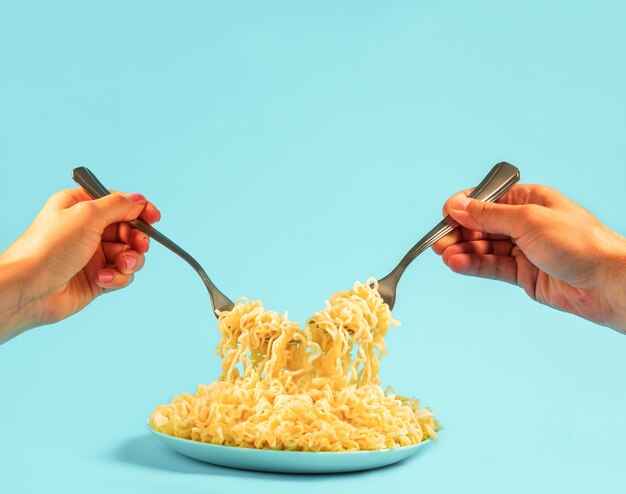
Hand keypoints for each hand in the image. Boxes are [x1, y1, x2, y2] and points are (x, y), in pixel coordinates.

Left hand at [0, 189, 159, 341]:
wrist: (29, 289)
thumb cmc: (48, 248)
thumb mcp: (87, 216)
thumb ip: (118, 205)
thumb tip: (139, 200)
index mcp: (80, 207)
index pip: (119, 203)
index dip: (139, 210)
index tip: (154, 218)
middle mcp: (87, 229)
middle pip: (129, 230)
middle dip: (136, 239)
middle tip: (138, 246)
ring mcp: (93, 254)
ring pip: (130, 254)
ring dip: (130, 260)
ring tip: (120, 265)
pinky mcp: (97, 277)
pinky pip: (122, 274)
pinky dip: (118, 277)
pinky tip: (103, 279)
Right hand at [432, 184, 625, 332]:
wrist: (607, 283)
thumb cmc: (579, 243)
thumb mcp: (528, 220)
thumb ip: (488, 215)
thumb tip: (457, 205)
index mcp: (528, 200)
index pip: (485, 200)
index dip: (463, 207)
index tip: (445, 216)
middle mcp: (523, 223)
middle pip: (480, 225)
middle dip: (458, 232)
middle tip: (438, 242)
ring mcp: (522, 250)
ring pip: (482, 248)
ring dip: (462, 251)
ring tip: (445, 256)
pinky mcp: (522, 274)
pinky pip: (490, 267)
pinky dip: (472, 265)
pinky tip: (457, 264)